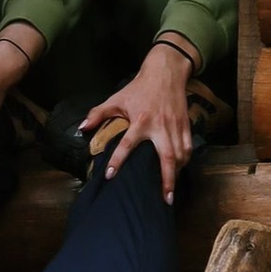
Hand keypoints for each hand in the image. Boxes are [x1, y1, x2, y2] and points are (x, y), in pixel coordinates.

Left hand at [80, 38, 199, 195]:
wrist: (165, 72)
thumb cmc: (139, 87)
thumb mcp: (116, 98)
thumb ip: (98, 114)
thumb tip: (82, 129)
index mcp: (141, 120)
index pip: (128, 144)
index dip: (118, 160)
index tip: (110, 176)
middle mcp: (160, 126)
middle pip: (167, 157)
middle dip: (167, 179)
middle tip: (166, 199)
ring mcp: (175, 126)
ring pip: (181, 154)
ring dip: (177, 173)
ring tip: (171, 189)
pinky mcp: (185, 124)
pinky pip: (188, 146)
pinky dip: (185, 160)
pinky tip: (180, 169)